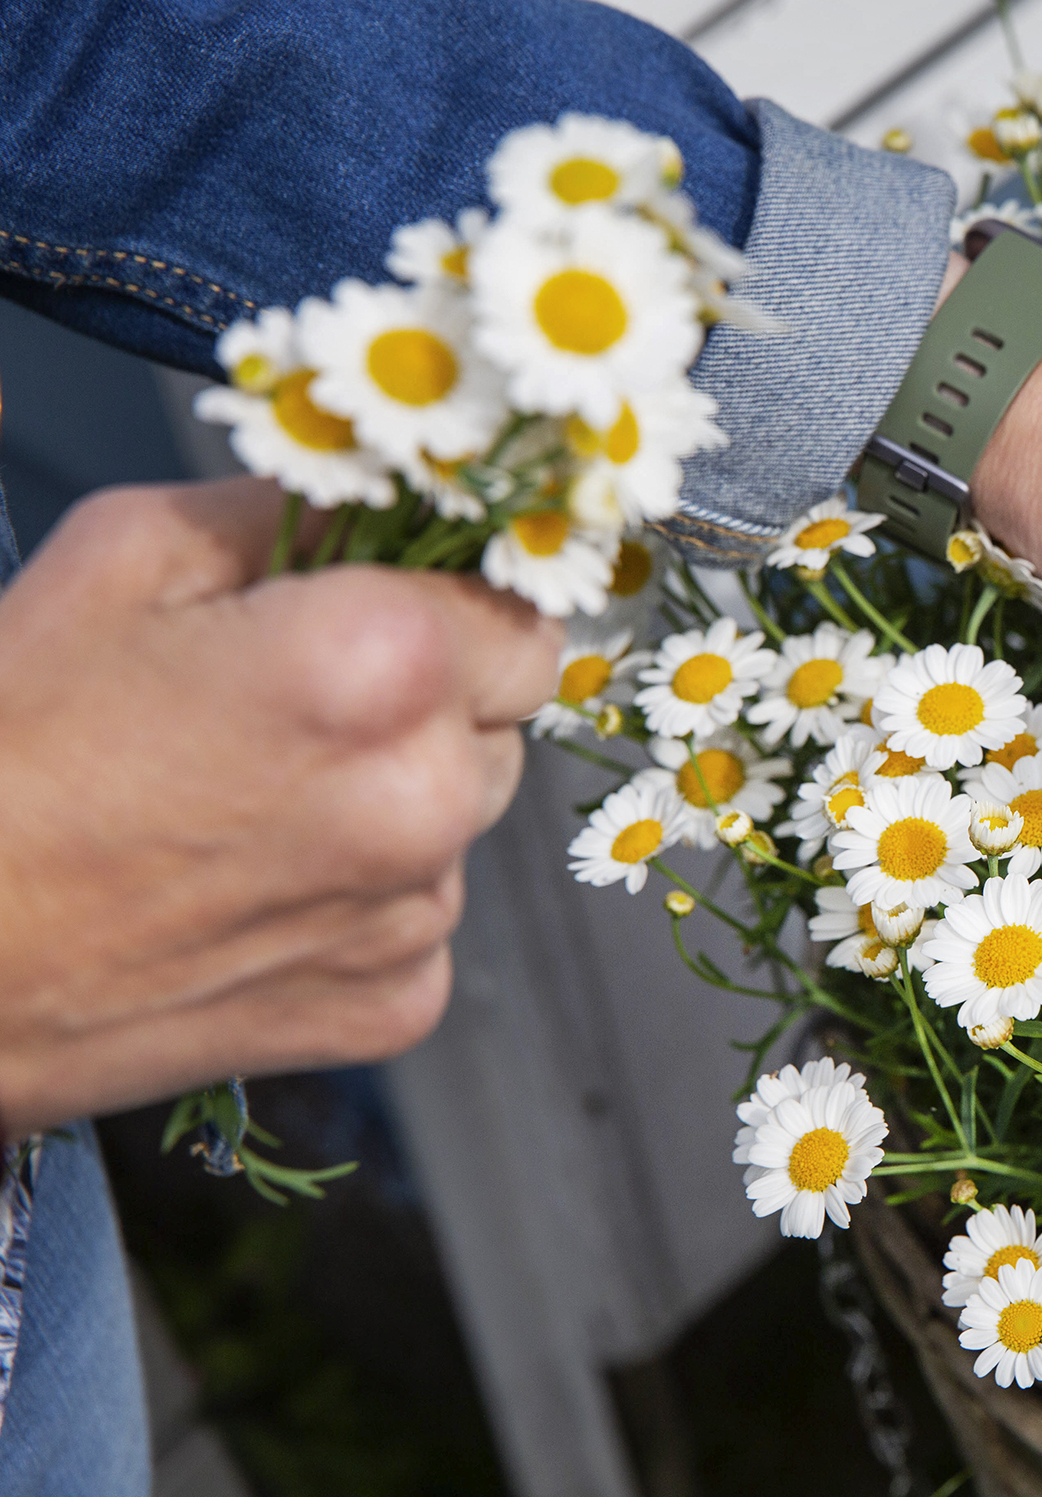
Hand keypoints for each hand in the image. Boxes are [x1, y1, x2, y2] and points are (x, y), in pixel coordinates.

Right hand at [0, 479, 560, 1137]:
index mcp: (380, 665)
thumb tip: (382, 503)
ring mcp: (415, 912)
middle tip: (287, 712)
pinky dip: (360, 903)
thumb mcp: (124, 558)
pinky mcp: (395, 1004)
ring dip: (394, 801)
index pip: (523, 612)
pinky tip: (246, 890)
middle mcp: (424, 794)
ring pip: (463, 818)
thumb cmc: (0, 752)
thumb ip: (290, 514)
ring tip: (246, 805)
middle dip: (426, 702)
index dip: (453, 605)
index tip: (388, 612)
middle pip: (500, 718)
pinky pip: (422, 920)